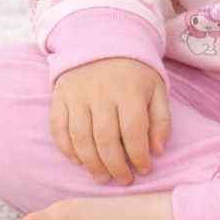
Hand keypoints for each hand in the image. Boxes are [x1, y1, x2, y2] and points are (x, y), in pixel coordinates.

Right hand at [51, 57, 171, 186]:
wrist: (102, 39)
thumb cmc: (134, 71)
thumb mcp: (156, 88)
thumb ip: (161, 119)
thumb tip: (157, 150)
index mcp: (129, 91)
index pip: (133, 132)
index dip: (139, 156)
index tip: (144, 170)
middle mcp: (101, 93)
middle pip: (105, 140)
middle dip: (115, 167)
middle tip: (122, 180)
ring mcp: (77, 95)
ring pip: (80, 138)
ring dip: (92, 164)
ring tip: (103, 177)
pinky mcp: (60, 96)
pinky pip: (58, 128)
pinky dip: (66, 149)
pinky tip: (78, 161)